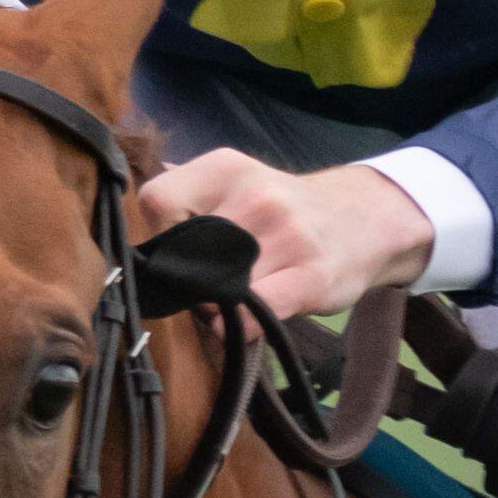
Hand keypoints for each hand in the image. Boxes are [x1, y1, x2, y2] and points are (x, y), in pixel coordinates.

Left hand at [132, 150, 444, 324]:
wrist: (368, 217)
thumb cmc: (288, 208)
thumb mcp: (238, 181)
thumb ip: (188, 197)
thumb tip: (129, 223)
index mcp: (227, 168)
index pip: (157, 202)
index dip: (156, 238)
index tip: (170, 254)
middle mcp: (255, 197)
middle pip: (184, 254)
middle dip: (181, 279)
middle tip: (193, 289)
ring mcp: (286, 237)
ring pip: (214, 289)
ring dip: (208, 307)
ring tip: (222, 301)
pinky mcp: (311, 279)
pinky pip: (250, 318)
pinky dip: (235, 329)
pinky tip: (240, 322)